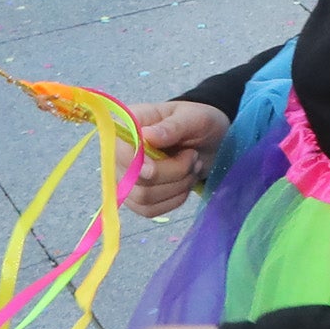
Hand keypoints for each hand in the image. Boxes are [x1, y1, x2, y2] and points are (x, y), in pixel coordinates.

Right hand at [125, 99, 227, 218]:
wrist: (210, 141)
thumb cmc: (198, 123)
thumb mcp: (192, 118)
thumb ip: (171, 127)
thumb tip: (148, 135)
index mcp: (127, 126)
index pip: (119, 152)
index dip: (136, 164)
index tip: (155, 167)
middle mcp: (121, 154)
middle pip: (133, 181)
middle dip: (172, 173)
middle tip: (193, 157)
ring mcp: (127, 177)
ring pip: (143, 199)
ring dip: (177, 186)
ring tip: (193, 167)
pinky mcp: (138, 197)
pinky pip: (150, 210)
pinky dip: (175, 199)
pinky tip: (186, 182)